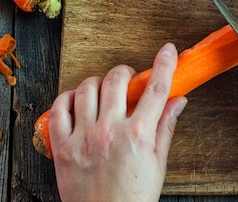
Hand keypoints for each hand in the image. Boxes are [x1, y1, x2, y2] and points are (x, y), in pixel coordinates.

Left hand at [49, 43, 187, 201]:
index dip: (165, 64)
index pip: (155, 89)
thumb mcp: (158, 163)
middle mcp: (110, 131)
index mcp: (138, 136)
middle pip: (117, 80)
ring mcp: (83, 138)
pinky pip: (59, 108)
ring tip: (104, 92)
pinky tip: (78, 102)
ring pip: (87, 88)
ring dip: (98, 83)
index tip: (169, 50)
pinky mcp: (62, 146)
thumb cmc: (134, 197)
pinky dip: (69, 98)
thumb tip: (178, 101)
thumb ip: (166, 126)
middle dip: (126, 72)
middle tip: (129, 79)